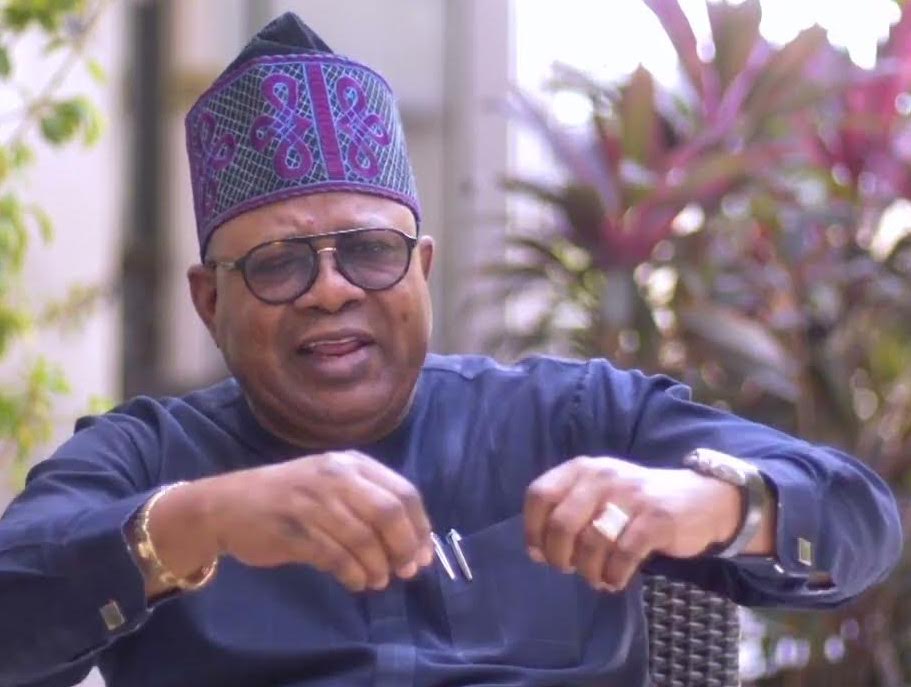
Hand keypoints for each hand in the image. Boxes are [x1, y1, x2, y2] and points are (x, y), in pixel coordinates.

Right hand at [156, 451, 433, 592]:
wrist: (226, 505)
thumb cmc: (289, 497)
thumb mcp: (332, 484)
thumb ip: (369, 503)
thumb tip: (413, 543)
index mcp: (352, 464)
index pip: (403, 492)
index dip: (420, 527)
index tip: (424, 554)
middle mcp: (336, 477)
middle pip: (389, 513)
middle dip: (405, 547)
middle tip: (408, 570)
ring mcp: (313, 502)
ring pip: (364, 538)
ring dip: (379, 566)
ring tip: (378, 580)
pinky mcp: (295, 530)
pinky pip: (336, 557)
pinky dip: (354, 574)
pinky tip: (358, 583)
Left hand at [523, 456, 742, 591]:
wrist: (701, 497)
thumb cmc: (637, 502)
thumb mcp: (598, 493)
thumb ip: (568, 512)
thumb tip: (538, 551)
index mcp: (582, 469)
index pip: (539, 495)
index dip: (533, 530)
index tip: (540, 554)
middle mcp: (602, 476)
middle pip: (562, 524)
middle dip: (560, 556)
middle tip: (570, 569)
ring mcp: (630, 496)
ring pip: (592, 543)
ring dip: (589, 571)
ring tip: (597, 578)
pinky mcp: (656, 519)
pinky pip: (623, 554)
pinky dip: (614, 575)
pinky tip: (615, 580)